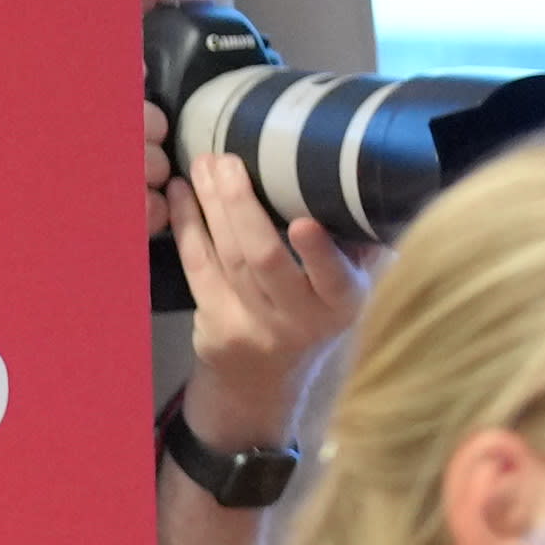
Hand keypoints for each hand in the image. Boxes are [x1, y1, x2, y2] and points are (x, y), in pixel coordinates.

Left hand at [156, 131, 377, 425]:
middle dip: (242, 206)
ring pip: (226, 256)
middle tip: (227, 161)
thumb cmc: (313, 315)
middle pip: (265, 259)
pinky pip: (197, 266)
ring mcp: (251, 326)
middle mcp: (297, 321)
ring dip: (210, 204)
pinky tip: (181, 193)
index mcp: (340, 305)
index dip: (319, 254)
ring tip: (204, 163)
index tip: (304, 223)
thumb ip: (360, 248)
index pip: (334, 280)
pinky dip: (187, 224)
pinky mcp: (213, 325)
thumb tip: (363, 186)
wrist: (264, 383)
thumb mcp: (347, 289)